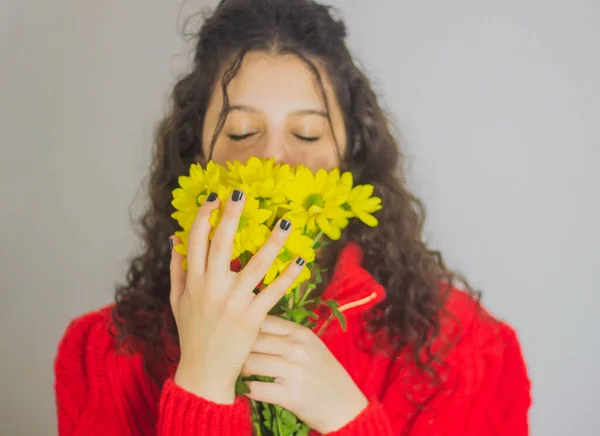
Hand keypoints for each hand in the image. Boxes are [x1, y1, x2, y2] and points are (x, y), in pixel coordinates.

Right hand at [170, 189, 303, 403]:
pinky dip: (289, 276)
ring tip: (285, 220)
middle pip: (222, 244)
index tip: (215, 197)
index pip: (196, 240)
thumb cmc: (191, 333)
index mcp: (193, 281)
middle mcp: (211, 288)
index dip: (204, 215)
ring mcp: (234, 302)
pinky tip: (301, 260)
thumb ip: (177, 268)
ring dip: (272, 241)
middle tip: (241, 192)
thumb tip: (174, 237)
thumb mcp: (177, 301)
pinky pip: (274, 291)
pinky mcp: (253, 317)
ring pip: (255, 264)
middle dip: (231, 215)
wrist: (204, 372)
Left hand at [243, 316, 368, 432]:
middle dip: (236, 348)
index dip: (245, 326)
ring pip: (250, 363)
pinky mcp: (289, 394)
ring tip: (233, 372)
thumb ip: (287, 336)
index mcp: (301, 333)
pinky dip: (246, 390)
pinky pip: (255, 389)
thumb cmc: (325, 375)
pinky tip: (244, 390)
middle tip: (226, 354)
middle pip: (252, 340)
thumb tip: (254, 325)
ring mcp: (293, 370)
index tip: (234, 333)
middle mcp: (297, 348)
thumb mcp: (312, 347)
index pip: (263, 320)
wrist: (345, 407)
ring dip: (238, 370)